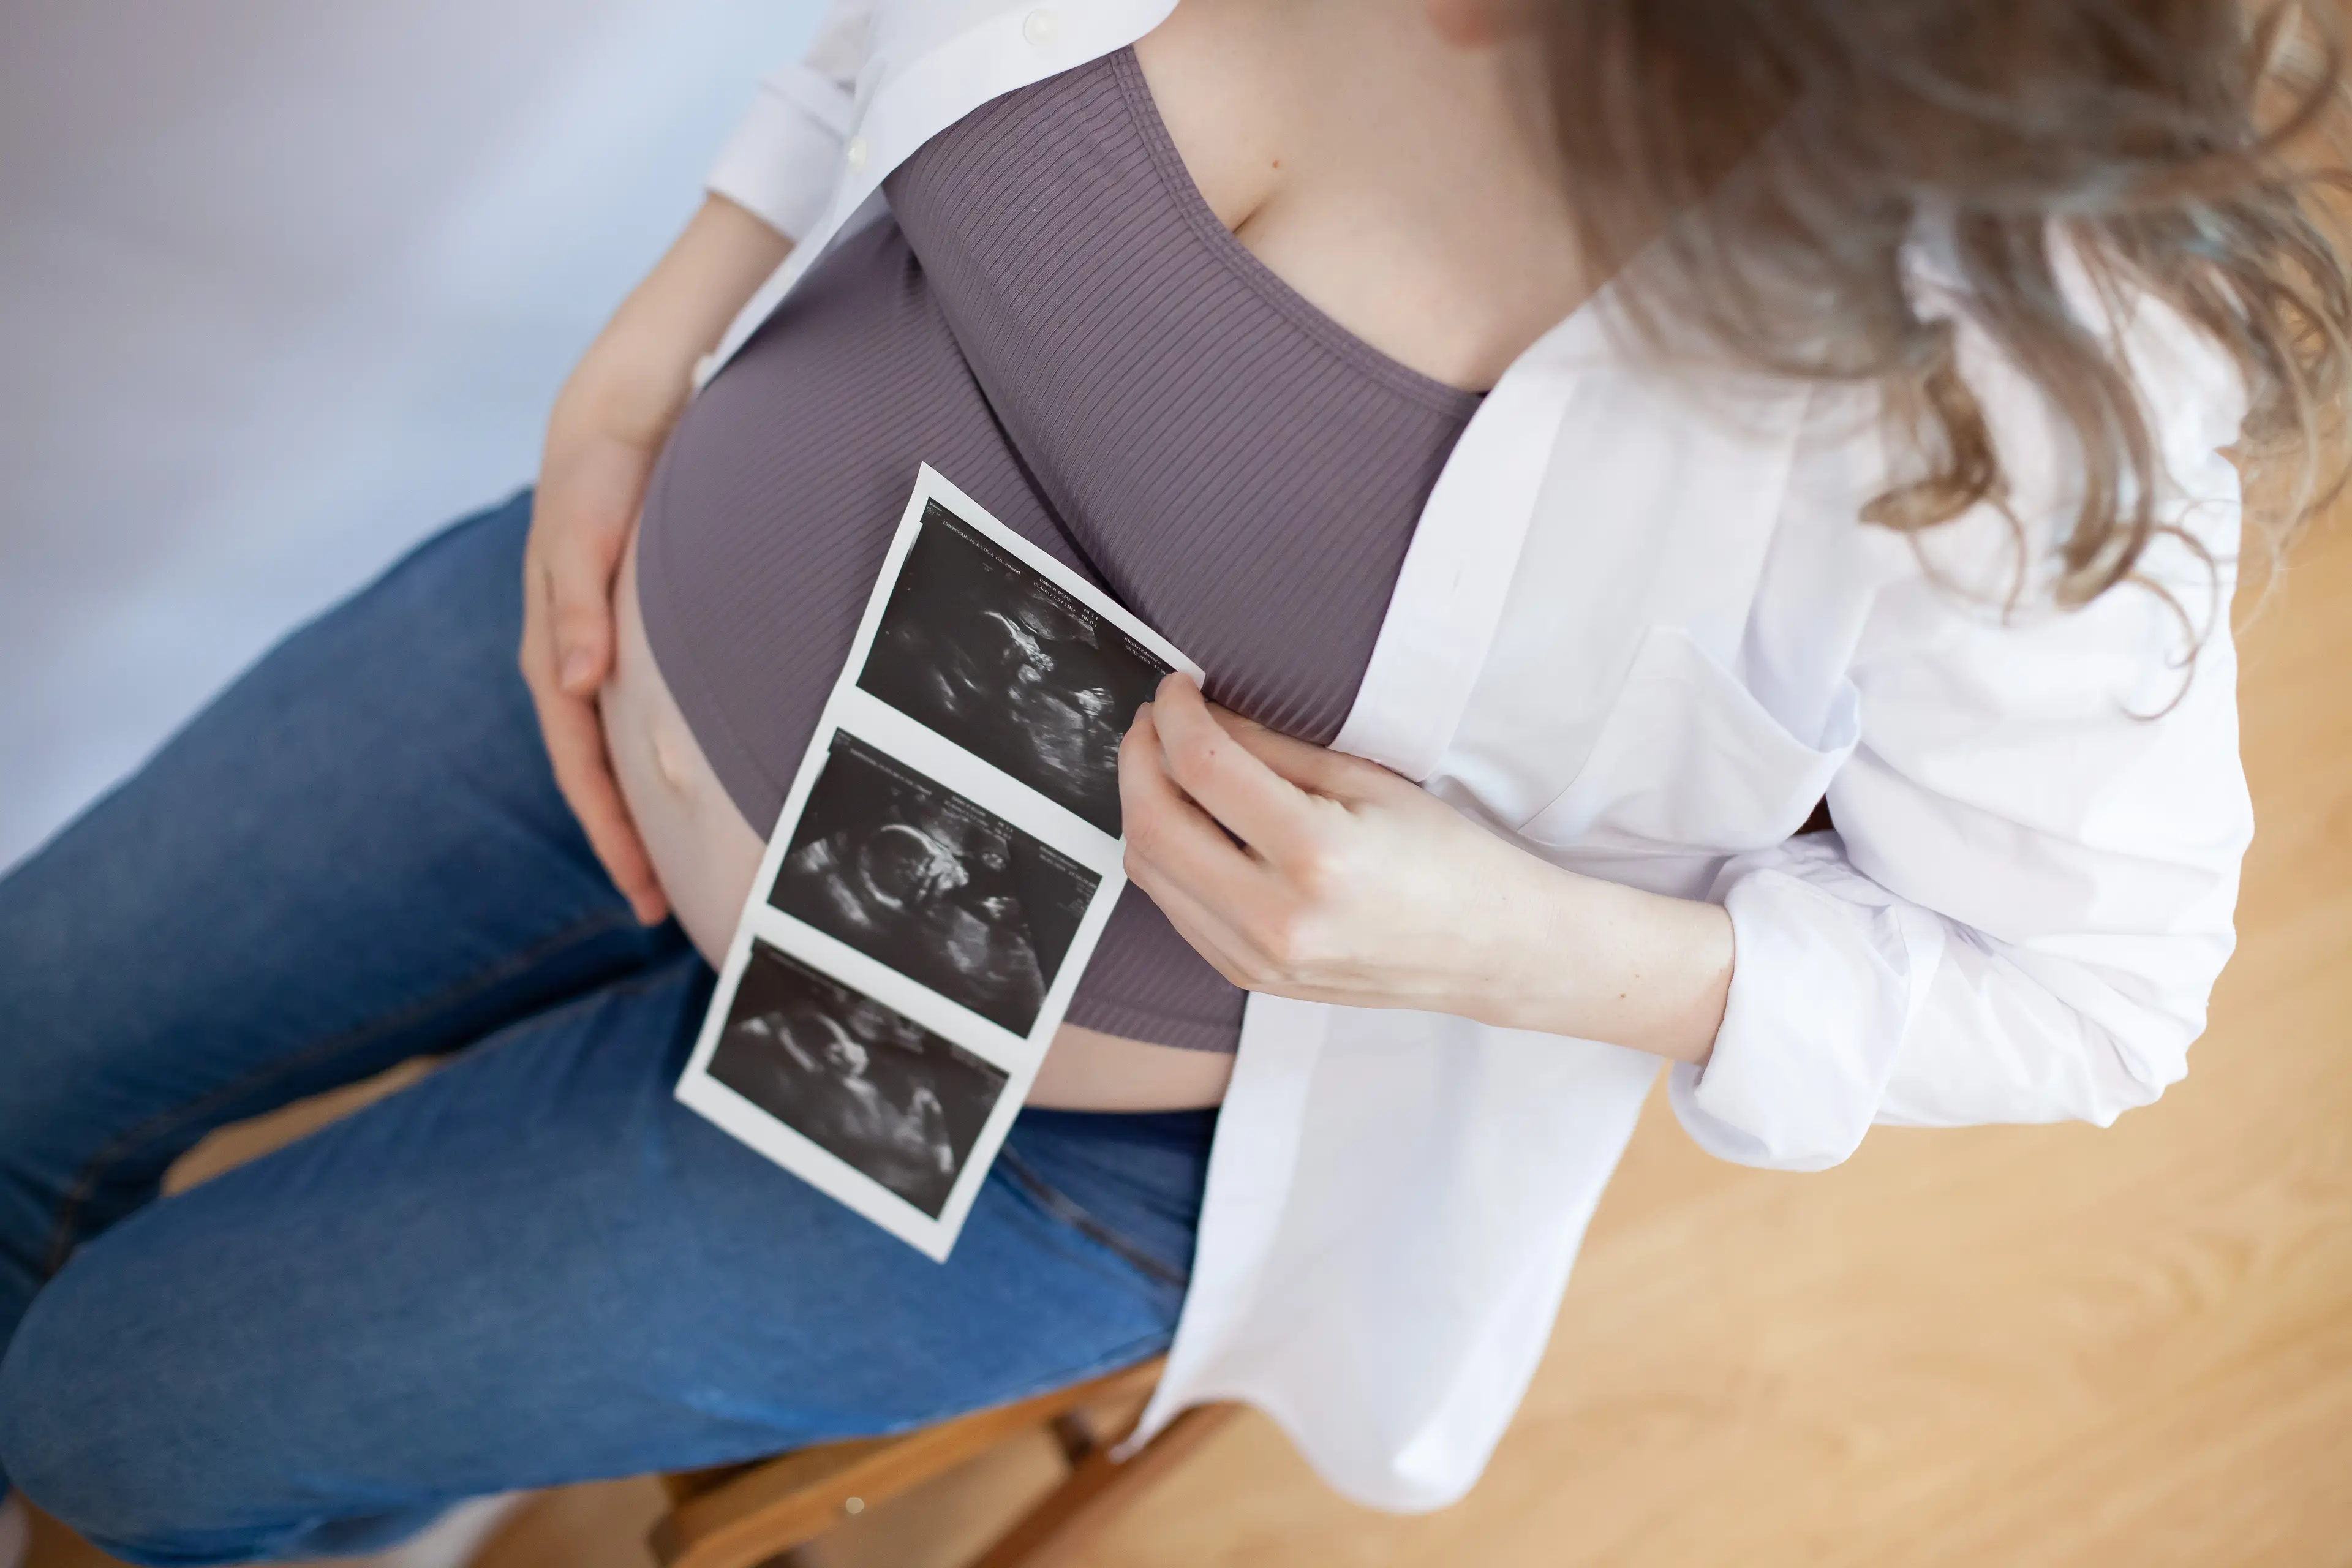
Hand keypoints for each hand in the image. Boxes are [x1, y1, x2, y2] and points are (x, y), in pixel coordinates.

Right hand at [520, 418, 667, 923]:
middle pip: (593, 777)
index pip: (580, 769)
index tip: (641, 892)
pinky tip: (677, 783)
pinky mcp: (617, 638)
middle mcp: (567, 665)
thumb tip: (575, 680)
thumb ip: (579, 610)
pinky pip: (628, 720)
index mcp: (554, 656)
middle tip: (661, 909)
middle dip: (623, 844)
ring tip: (670, 866)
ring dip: (636, 810)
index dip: (610, 835)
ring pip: (609, 753)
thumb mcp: (585, 540)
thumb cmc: (599, 482)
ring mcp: (590, 655)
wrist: (609, 428)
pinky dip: (646, 761)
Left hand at [1117, 674, 1733, 1060]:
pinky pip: (1175, 909)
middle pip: (1153, 826)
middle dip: (1138, 760)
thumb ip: (1273, 748)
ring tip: (1168, 764)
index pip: (1202, 768)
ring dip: (1144, 807)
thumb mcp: (1367, 781)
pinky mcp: (1249, 978)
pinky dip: (1169, 856)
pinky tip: (1194, 822)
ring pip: (1150, 873)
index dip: (1174, 714)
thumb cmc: (1448, 858)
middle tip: (1156, 720)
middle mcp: (1276, 920)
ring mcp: (1257, 961)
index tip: (1176, 685)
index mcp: (1315, 858)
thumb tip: (1202, 713)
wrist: (1491, 951)